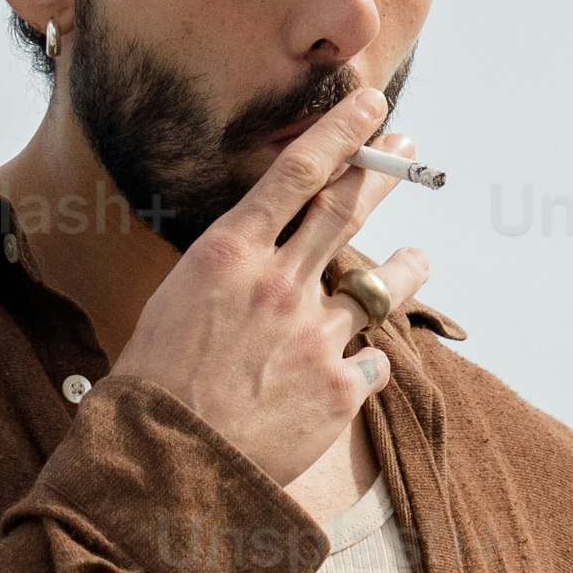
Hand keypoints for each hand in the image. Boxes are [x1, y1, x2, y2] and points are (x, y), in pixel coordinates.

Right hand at [102, 73, 406, 493]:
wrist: (164, 465)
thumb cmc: (155, 386)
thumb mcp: (177, 303)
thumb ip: (231, 271)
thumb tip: (265, 251)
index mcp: (228, 255)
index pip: (294, 174)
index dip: (340, 134)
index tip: (370, 107)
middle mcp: (279, 285)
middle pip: (347, 211)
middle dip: (384, 172)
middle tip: (408, 147)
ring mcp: (315, 336)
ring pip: (380, 287)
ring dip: (404, 268)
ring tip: (416, 258)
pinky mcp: (340, 390)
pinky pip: (374, 363)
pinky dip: (366, 365)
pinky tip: (356, 373)